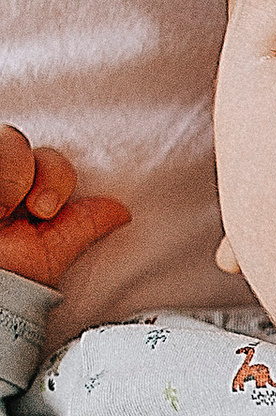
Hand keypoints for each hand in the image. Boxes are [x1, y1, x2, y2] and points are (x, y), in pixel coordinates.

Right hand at [0, 128, 128, 290]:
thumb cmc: (9, 278)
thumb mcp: (50, 253)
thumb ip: (84, 225)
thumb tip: (123, 211)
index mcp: (25, 192)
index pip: (48, 158)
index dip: (54, 177)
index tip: (46, 211)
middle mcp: (1, 180)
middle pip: (14, 139)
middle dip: (19, 171)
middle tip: (14, 208)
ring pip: (0, 137)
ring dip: (2, 173)